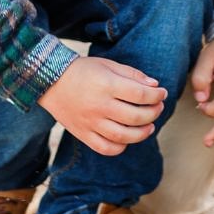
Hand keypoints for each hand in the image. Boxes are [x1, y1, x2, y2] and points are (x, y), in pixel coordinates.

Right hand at [37, 56, 165, 155]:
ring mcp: (90, 122)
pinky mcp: (83, 134)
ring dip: (142, 133)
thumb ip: (132, 74)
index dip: (156, 95)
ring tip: (150, 126)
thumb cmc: (83, 71)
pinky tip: (127, 139)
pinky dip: (120, 147)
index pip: (140, 94)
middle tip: (158, 108)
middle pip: (135, 116)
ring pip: (123, 136)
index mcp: (106, 85)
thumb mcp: (108, 64)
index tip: (162, 93)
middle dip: (153, 112)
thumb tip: (155, 86)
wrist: (51, 81)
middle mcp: (99, 105)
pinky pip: (105, 148)